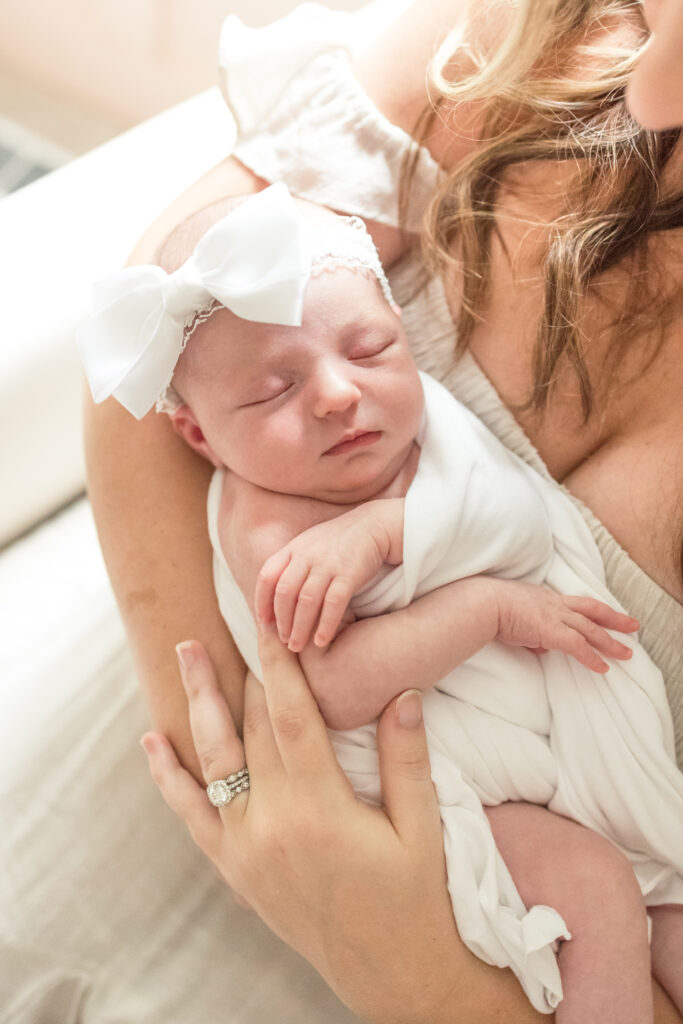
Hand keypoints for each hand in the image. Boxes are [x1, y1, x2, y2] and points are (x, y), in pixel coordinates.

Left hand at [140, 629, 513, 1023]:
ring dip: (198, 701)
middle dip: (243, 666)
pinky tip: (152, 742)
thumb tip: (403, 693)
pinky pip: (191, 815)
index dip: (282, 663)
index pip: (294, 716)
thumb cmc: (415, 900)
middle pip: (250, 726)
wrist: (392, 974)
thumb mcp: (422, 829)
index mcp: (321, 809)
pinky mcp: (235, 869)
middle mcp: (273, 824)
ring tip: (186, 651)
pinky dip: (168, 777)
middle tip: (233, 614)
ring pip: (213, 758)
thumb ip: (408, 760)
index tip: (271, 621)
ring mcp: (246, 848)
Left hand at [255, 500, 402, 652]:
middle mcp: (307, 555)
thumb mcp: (309, 546)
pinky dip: (325, 624)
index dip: (261, 601)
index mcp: (293, 549)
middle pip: (285, 592)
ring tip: (297, 646)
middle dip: (281, 621)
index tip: (263, 623)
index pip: (267, 576)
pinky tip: (322, 641)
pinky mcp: (349, 574)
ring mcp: (328, 564)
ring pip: (307, 601)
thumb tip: (275, 599)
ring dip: (299, 627)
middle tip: (283, 641)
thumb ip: (292, 566)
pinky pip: (333, 603)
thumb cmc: (338, 542)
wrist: (373, 526)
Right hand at [493, 580, 638, 672]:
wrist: (484, 603)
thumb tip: (542, 645)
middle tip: (634, 626)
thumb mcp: (518, 616)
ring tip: (626, 654)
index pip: (578, 603)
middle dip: (615, 619)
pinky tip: (603, 667)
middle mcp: (555, 604)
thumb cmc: (493, 607)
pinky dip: (591, 657)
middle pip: (592, 610)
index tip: (611, 615)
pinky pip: (578, 645)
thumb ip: (534, 630)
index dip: (596, 610)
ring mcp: (555, 616)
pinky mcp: (551, 630)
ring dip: (610, 642)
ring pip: (590, 629)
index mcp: (547, 598)